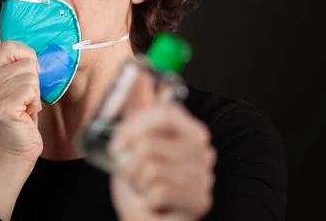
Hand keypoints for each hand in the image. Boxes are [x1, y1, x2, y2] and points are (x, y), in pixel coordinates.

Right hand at [0, 39, 43, 163]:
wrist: (15, 149)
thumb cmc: (18, 117)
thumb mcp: (11, 85)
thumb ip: (10, 63)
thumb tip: (3, 37)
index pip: (9, 45)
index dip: (27, 56)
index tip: (28, 74)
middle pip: (26, 61)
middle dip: (33, 80)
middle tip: (24, 97)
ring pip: (31, 76)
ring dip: (34, 93)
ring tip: (24, 106)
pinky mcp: (3, 107)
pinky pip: (31, 90)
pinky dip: (34, 102)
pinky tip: (25, 113)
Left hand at [108, 102, 215, 220]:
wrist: (144, 216)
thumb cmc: (139, 179)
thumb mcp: (129, 146)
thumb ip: (130, 131)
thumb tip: (127, 138)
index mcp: (189, 130)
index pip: (165, 114)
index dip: (135, 128)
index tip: (121, 144)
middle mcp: (203, 150)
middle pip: (147, 145)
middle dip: (130, 165)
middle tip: (136, 175)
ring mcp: (205, 175)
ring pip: (152, 169)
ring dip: (139, 183)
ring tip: (146, 189)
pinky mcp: (200, 200)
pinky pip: (160, 192)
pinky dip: (148, 199)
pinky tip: (155, 203)